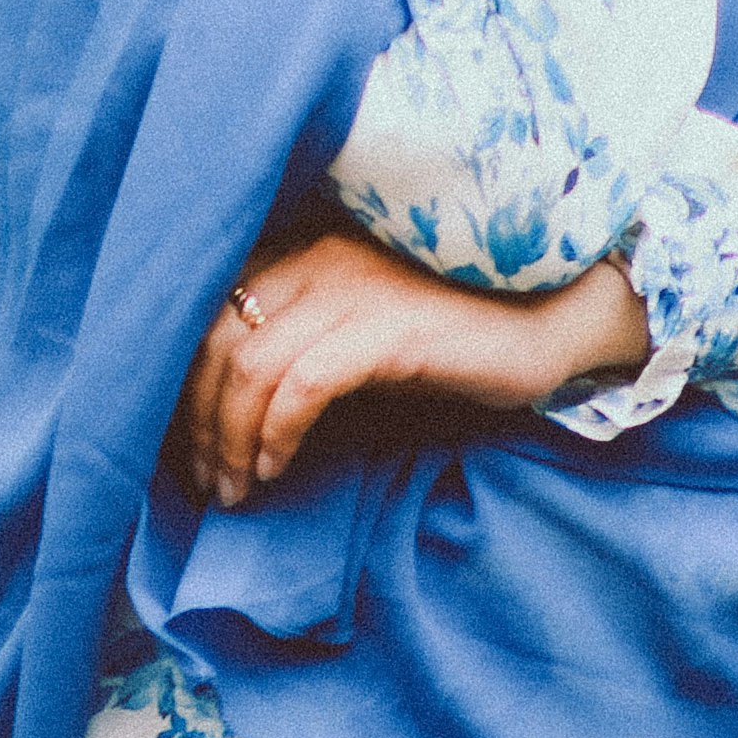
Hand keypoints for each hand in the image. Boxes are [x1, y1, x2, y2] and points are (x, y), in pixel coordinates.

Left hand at [161, 229, 651, 508]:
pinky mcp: (389, 331)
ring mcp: (355, 290)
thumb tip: (234, 406)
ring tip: (236, 488)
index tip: (189, 439)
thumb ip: (307, 339)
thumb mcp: (366, 325)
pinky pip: (302, 385)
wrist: (552, 318)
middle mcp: (321, 257)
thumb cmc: (457, 331)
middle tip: (206, 478)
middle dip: (197, 419)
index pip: (211, 308)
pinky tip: (277, 468)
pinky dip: (275, 433)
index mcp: (308, 249)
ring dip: (229, 438)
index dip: (186, 380)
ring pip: (250, 366)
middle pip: (216, 339)